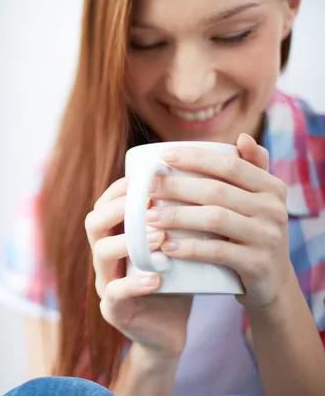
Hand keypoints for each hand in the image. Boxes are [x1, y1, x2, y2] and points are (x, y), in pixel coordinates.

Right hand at [85, 178, 191, 356]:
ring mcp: (105, 281)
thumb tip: (215, 175)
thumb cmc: (177, 280)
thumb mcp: (180, 244)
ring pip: (100, 253)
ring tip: (160, 238)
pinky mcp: (113, 309)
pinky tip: (156, 279)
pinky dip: (133, 284)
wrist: (170, 329)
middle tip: (152, 204)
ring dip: (128, 241)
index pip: (107, 201)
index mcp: (116, 234)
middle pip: (94, 222)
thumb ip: (188, 217)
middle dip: (119, 208)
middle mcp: (105, 254)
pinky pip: (114, 293)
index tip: (149, 177)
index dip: (123, 187)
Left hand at [148, 134, 293, 307]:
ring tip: (149, 217)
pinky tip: (167, 246)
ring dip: (177, 216)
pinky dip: (190, 248)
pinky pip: (218, 252)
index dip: (195, 158)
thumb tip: (240, 137)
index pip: (230, 164)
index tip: (163, 156)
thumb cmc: (253, 233)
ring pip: (215, 219)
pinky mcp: (257, 264)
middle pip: (216, 191)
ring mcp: (267, 237)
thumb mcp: (257, 201)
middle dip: (176, 187)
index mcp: (271, 187)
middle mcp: (273, 209)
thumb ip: (250, 168)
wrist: (272, 282)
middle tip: (146, 188)